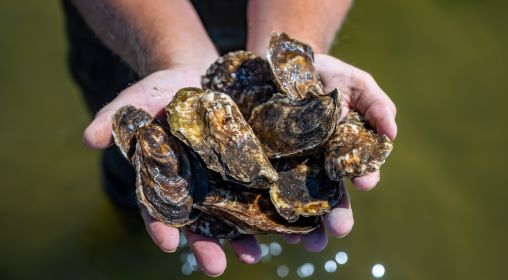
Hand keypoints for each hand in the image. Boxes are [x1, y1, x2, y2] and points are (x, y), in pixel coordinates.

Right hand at [83, 66, 261, 276]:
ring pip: (232, 215)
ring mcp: (222, 179)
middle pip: (199, 222)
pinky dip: (270, 209)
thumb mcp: (137, 100)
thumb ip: (114, 119)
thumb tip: (88, 138)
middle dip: (207, 245)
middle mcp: (193, 187)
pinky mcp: (247, 167)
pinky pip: (259, 191)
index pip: (158, 208)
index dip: (161, 225)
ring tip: (256, 256)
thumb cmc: (162, 91)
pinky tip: (285, 225)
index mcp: (163, 179)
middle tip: (215, 267)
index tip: (167, 242)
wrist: (199, 74)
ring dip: (243, 238)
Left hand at [280, 54, 398, 250]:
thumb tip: (392, 134)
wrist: (282, 64)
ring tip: (308, 240)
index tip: (365, 181)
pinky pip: (267, 189)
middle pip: (331, 195)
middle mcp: (321, 165)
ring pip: (301, 201)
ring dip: (306, 223)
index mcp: (346, 150)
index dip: (364, 176)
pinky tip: (272, 224)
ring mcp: (292, 167)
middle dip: (337, 214)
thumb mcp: (356, 83)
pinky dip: (270, 208)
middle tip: (340, 229)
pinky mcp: (264, 164)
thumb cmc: (326, 74)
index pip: (358, 170)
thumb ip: (377, 105)